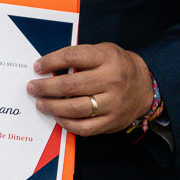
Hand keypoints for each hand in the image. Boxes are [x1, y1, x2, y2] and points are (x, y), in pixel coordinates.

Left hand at [27, 43, 153, 136]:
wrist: (146, 86)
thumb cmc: (117, 66)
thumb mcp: (103, 51)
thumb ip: (80, 57)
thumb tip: (47, 67)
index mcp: (107, 58)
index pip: (72, 57)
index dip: (50, 62)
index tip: (37, 67)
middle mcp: (112, 80)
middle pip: (70, 85)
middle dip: (45, 87)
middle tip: (32, 88)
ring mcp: (113, 103)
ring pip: (75, 108)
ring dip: (52, 106)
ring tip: (40, 103)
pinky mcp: (112, 121)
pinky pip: (84, 127)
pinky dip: (66, 124)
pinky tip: (57, 117)